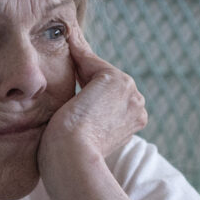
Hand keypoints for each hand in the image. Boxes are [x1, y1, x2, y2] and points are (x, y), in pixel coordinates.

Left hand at [45, 32, 147, 167]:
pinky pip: (88, 58)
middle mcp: (136, 106)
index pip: (107, 97)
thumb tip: (70, 112)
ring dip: (79, 57)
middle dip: (84, 70)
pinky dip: (75, 49)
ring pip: (97, 70)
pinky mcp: (115, 81)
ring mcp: (129, 92)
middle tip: (65, 48)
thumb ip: (85, 122)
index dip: (86, 86)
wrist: (72, 161)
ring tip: (62, 41)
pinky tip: (64, 38)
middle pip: (105, 81)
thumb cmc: (67, 161)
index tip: (72, 73)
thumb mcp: (80, 139)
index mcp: (131, 122)